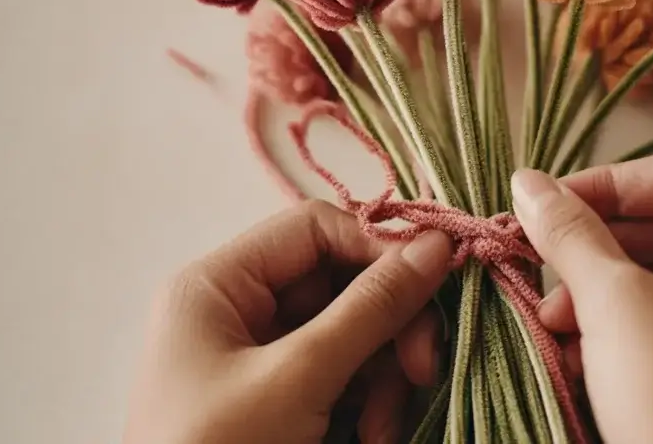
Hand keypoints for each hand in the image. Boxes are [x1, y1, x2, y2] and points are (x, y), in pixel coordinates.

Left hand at [123, 200, 451, 443]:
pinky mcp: (281, 401)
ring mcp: (259, 359)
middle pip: (341, 286)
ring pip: (352, 336)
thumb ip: (369, 309)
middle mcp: (237, 312)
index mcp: (217, 286)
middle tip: (423, 369)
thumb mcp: (298, 379)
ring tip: (381, 430)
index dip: (379, 250)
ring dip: (383, 379)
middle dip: (388, 330)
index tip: (435, 284)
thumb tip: (435, 246)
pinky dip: (367, 405)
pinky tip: (372, 436)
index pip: (315, 231)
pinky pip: (343, 378)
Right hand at [511, 150, 652, 443]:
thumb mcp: (612, 304)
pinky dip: (632, 325)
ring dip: (606, 289)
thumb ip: (570, 231)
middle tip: (543, 262)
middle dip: (600, 245)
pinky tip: (581, 351)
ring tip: (553, 319)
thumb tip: (529, 182)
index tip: (552, 205)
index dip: (611, 181)